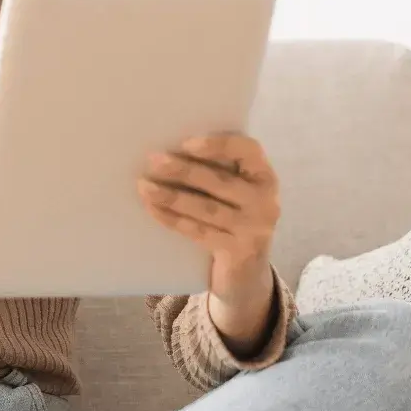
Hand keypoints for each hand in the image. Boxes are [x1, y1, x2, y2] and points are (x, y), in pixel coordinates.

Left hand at [137, 132, 281, 347]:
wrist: (247, 267)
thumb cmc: (234, 214)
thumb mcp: (238, 190)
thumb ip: (218, 169)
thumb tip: (170, 151)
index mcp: (265, 176)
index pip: (248, 150)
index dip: (218, 145)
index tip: (186, 143)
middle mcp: (265, 201)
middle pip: (221, 181)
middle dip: (184, 170)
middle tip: (153, 160)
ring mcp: (253, 229)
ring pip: (207, 209)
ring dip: (172, 196)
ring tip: (144, 186)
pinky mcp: (236, 251)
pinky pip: (199, 231)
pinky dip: (173, 219)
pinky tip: (153, 208)